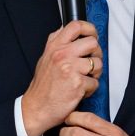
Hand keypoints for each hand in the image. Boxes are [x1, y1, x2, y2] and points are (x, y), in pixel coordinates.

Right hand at [20, 21, 101, 135]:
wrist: (36, 108)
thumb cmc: (42, 87)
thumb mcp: (45, 58)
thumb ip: (56, 43)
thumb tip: (67, 30)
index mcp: (54, 47)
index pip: (75, 26)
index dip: (89, 29)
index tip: (92, 35)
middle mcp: (62, 55)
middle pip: (92, 43)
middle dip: (96, 54)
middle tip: (90, 63)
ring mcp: (70, 68)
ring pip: (98, 63)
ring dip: (95, 74)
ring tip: (84, 79)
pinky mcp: (78, 83)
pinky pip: (95, 82)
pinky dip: (90, 89)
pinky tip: (79, 91)